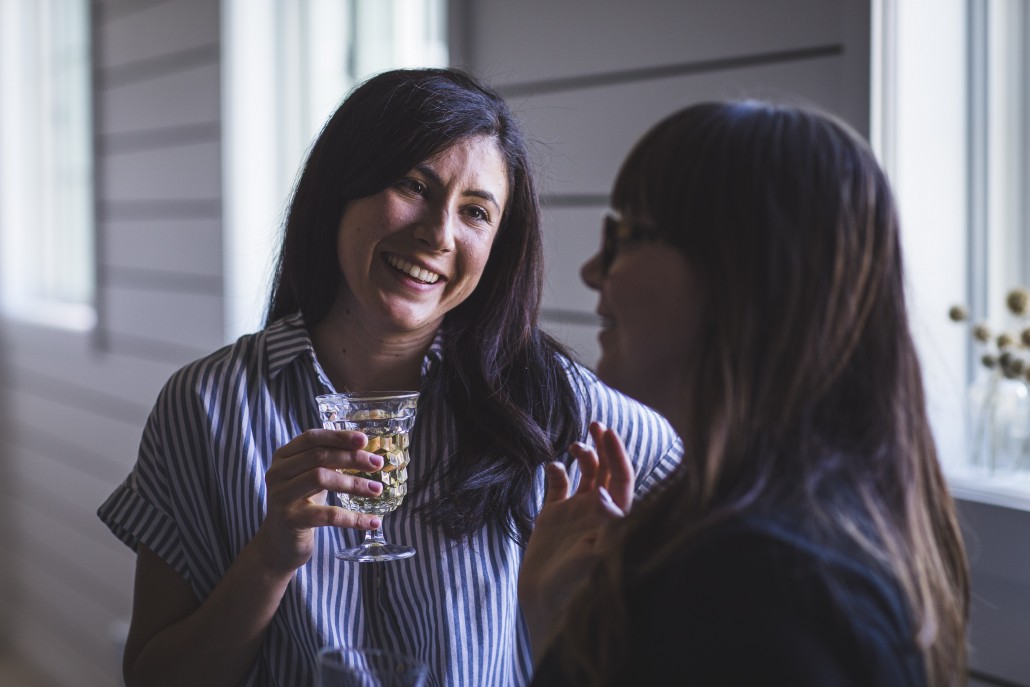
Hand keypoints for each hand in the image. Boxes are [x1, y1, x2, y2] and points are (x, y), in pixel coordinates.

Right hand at [255, 429, 385, 573]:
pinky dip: (353, 518)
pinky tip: (373, 521)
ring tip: (377, 489)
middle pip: (319, 456)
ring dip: (354, 483)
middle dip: (352, 458)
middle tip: (377, 464)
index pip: (312, 438)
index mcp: (283, 457)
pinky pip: (328, 515)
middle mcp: (277, 473)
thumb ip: (330, 461)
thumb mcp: (312, 478)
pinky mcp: (290, 520)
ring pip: (321, 478)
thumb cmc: (302, 504)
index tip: (364, 440)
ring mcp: (281, 496)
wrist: (279, 544)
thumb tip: (366, 449)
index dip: (338, 437)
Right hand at [519, 422, 634, 660]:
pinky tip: (552, 466)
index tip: (607, 433)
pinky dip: (556, 473)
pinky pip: (557, 487)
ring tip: (576, 445)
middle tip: (597, 424)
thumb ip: (605, 527)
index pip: (621, 479)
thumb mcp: (594, 556)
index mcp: (613, 520)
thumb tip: (607, 497)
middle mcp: (597, 513)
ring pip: (585, 475)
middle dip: (604, 447)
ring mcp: (575, 514)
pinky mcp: (552, 519)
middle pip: (607, 472)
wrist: (544, 605)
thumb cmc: (574, 586)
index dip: (617, 455)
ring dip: (584, 456)